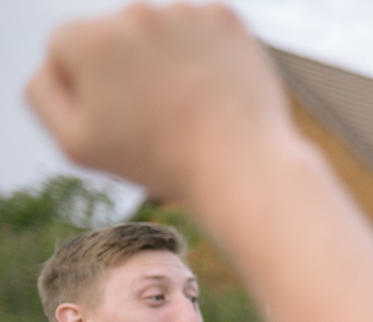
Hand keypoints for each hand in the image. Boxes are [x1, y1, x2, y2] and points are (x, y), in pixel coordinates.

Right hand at [26, 3, 295, 202]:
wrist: (242, 165)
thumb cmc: (159, 161)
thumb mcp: (74, 143)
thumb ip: (42, 93)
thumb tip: (51, 63)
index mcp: (86, 39)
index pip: (66, 48)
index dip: (88, 88)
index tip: (118, 117)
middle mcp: (132, 12)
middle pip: (116, 37)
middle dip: (129, 70)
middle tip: (158, 116)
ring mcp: (183, 11)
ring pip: (161, 33)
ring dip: (168, 61)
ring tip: (189, 107)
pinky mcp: (226, 17)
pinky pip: (202, 31)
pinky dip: (206, 55)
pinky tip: (214, 89)